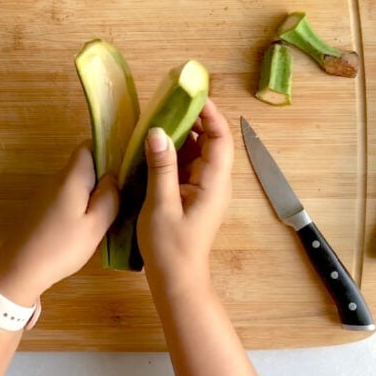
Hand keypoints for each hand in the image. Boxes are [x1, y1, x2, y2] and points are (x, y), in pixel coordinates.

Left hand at [0, 141, 118, 305]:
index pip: (88, 146)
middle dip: (104, 173)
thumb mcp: (95, 225)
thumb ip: (109, 197)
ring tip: (113, 208)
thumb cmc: (61, 246)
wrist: (21, 268)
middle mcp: (57, 179)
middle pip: (84, 164)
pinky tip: (90, 221)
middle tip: (126, 190)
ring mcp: (47, 193)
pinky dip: (81, 202)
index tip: (125, 162)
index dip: (107, 149)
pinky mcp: (42, 208)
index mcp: (71, 177)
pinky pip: (68, 195)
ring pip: (77, 182)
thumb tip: (114, 177)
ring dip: (94, 190)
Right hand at [136, 98, 233, 292]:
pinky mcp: (192, 195)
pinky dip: (174, 151)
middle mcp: (214, 181)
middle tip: (168, 101)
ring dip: (181, 134)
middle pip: (210, 140)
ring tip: (158, 116)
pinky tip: (154, 144)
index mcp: (214, 182)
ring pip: (197, 151)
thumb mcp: (161, 204)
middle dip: (193, 119)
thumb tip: (158, 130)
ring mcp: (204, 188)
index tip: (191, 95)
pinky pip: (186, 164)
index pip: (221, 138)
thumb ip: (161, 166)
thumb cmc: (170, 247)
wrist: (176, 280)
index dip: (210, 114)